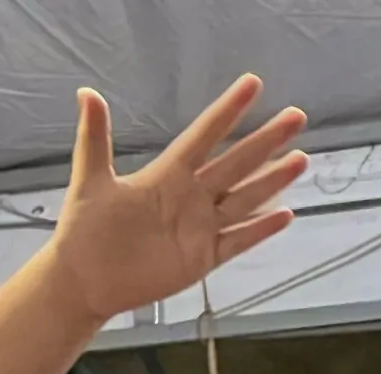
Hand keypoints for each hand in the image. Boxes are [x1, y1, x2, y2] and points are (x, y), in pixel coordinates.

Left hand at [44, 74, 308, 322]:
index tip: (253, 84)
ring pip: (243, 199)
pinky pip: (236, 241)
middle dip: (264, 141)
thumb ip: (94, 138)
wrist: (80, 282)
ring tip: (300, 159)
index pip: (203, 136)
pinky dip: (260, 229)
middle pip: (234, 164)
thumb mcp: (89, 181)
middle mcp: (188, 197)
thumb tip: (85, 92)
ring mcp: (198, 228)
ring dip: (271, 180)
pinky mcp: (201, 258)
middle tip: (296, 116)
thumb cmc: (83, 231)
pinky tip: (285, 214)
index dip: (227, 111)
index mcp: (166, 175)